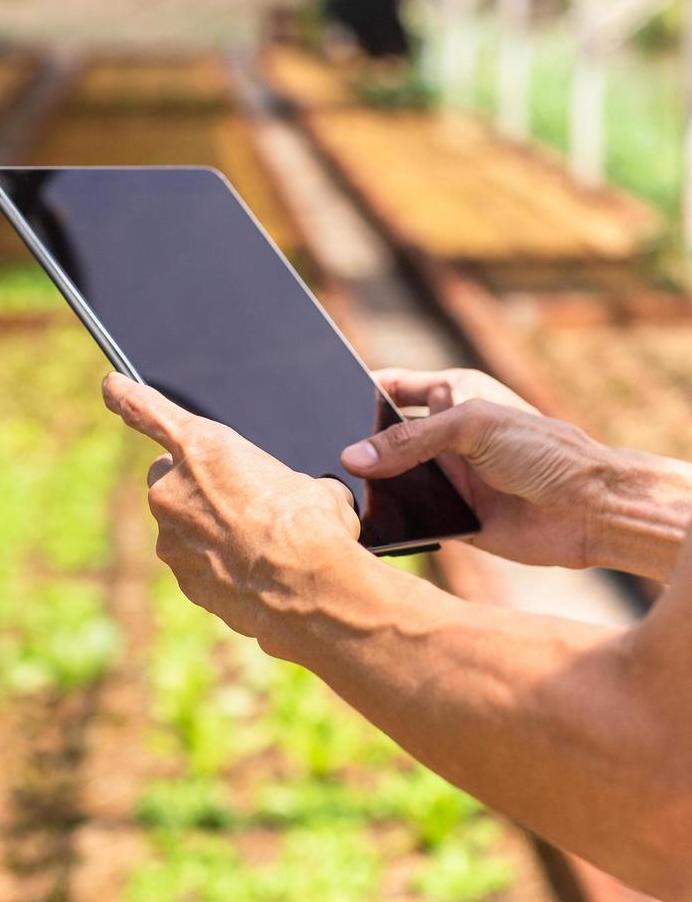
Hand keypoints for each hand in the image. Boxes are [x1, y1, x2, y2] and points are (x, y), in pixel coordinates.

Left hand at [103, 373, 364, 649]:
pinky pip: (193, 562)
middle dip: (191, 486)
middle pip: (166, 478)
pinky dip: (215, 565)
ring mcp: (171, 536)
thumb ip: (277, 480)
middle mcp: (173, 489)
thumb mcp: (308, 484)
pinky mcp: (181, 577)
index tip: (110, 387)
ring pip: (180, 525)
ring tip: (256, 543)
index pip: (147, 410)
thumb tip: (305, 496)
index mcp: (203, 448)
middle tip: (235, 501)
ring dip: (208, 529)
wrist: (308, 589)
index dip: (125, 395)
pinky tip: (251, 572)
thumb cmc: (313, 527)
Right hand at [340, 368, 613, 568]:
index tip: (320, 399)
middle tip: (318, 450)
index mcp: (452, 395)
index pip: (391, 386)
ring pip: (391, 477)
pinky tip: (363, 521)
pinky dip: (389, 519)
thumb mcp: (472, 428)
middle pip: (383, 435)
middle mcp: (445, 435)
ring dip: (370, 484)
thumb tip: (352, 457)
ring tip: (331, 489)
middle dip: (355, 443)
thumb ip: (409, 440)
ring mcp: (446, 475)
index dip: (358, 390)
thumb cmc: (545, 453)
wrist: (590, 512)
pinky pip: (407, 515)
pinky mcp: (450, 514)